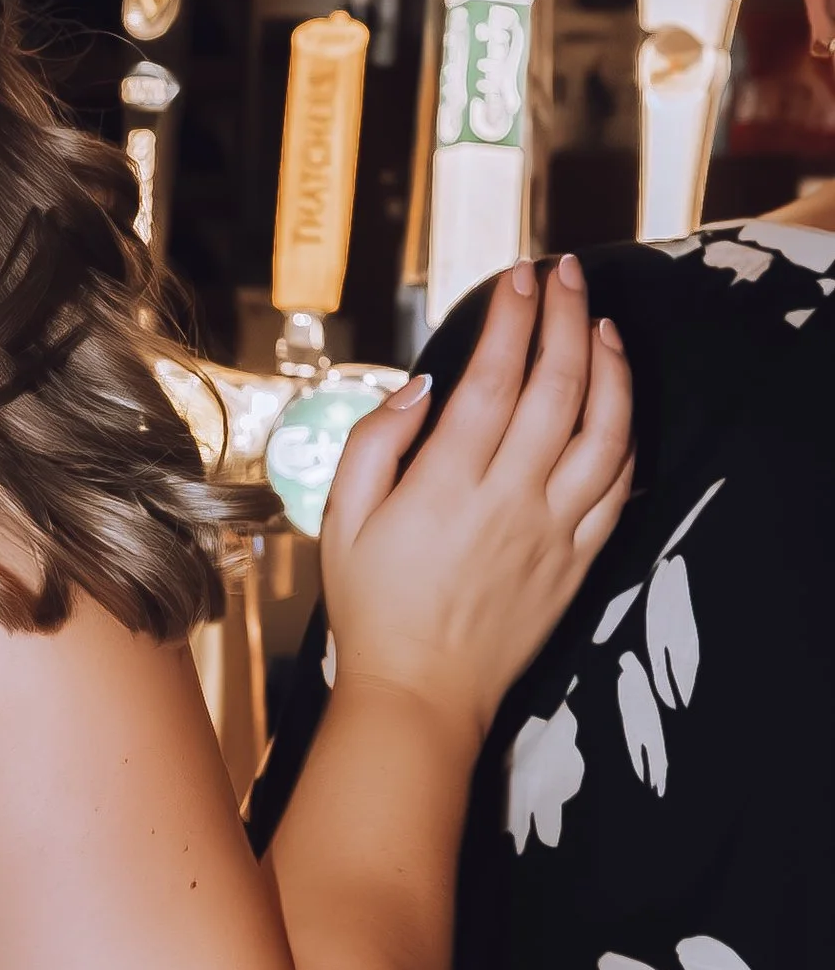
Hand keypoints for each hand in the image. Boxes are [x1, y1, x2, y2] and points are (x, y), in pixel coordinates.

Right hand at [321, 256, 633, 756]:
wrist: (419, 695)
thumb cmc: (373, 609)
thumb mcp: (341, 521)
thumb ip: (375, 442)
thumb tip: (420, 385)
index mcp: (445, 485)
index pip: (493, 377)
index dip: (512, 318)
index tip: (520, 277)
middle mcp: (508, 500)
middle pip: (557, 387)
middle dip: (567, 318)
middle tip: (568, 275)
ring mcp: (551, 531)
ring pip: (604, 431)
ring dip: (611, 368)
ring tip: (604, 325)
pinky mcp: (577, 561)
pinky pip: (619, 488)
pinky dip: (627, 435)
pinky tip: (619, 402)